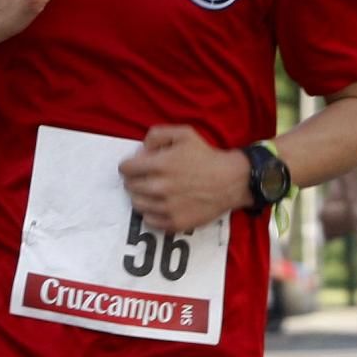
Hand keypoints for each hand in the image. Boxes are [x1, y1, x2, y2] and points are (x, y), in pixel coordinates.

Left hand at [118, 126, 245, 232]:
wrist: (231, 181)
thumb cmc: (206, 156)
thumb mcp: (184, 134)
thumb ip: (157, 135)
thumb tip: (141, 151)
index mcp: (159, 165)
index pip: (125, 169)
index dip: (128, 165)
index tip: (136, 166)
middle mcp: (160, 187)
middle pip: (129, 187)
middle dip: (135, 180)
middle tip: (147, 177)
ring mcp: (167, 207)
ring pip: (137, 204)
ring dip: (141, 196)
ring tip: (153, 191)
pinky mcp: (175, 223)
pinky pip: (149, 221)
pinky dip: (151, 213)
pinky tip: (161, 205)